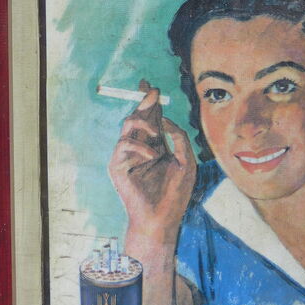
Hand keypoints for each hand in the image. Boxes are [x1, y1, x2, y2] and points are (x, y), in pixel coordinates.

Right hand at [108, 80, 195, 243]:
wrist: (163, 219)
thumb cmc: (176, 194)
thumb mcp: (186, 161)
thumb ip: (179, 138)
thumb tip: (166, 119)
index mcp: (154, 144)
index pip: (151, 117)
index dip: (149, 100)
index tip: (149, 84)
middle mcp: (139, 147)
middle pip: (138, 116)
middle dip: (144, 101)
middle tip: (153, 91)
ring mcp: (126, 156)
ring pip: (127, 125)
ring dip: (143, 122)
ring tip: (157, 132)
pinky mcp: (117, 167)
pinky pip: (123, 146)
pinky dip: (140, 147)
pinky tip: (154, 156)